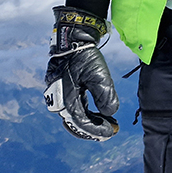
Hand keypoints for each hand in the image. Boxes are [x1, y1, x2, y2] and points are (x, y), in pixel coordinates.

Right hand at [44, 6, 118, 140]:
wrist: (72, 40)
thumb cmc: (85, 56)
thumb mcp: (99, 74)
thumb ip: (105, 95)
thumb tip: (110, 113)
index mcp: (66, 99)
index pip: (81, 123)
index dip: (97, 130)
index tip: (112, 132)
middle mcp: (59, 101)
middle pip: (76, 123)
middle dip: (94, 129)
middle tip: (112, 130)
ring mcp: (60, 96)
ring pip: (75, 116)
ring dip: (91, 122)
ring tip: (108, 123)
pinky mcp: (64, 91)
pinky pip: (74, 108)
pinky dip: (87, 113)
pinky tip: (99, 113)